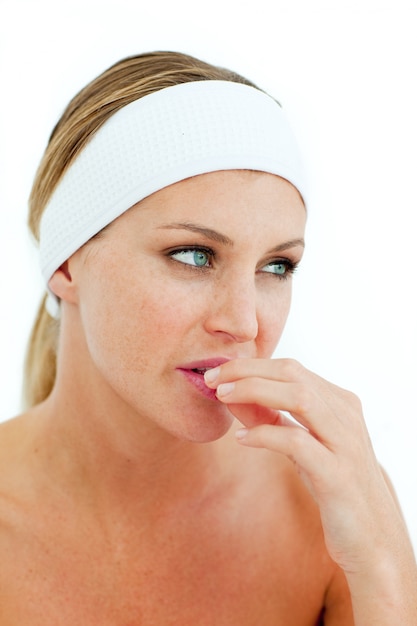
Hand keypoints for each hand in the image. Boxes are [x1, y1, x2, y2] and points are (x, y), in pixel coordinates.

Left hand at [204, 358, 408, 574]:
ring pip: (299, 397)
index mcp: (339, 402)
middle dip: (247, 371)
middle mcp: (346, 415)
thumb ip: (270, 418)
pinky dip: (264, 435)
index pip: (290, 368)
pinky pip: (297, 442)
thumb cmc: (333, 485)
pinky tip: (242, 439)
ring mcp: (344, 443)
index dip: (250, 366)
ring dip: (254, 391)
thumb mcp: (301, 446)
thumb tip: (230, 395)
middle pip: (293, 373)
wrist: (373, 536)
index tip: (217, 374)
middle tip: (211, 379)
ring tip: (223, 396)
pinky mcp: (338, 474)